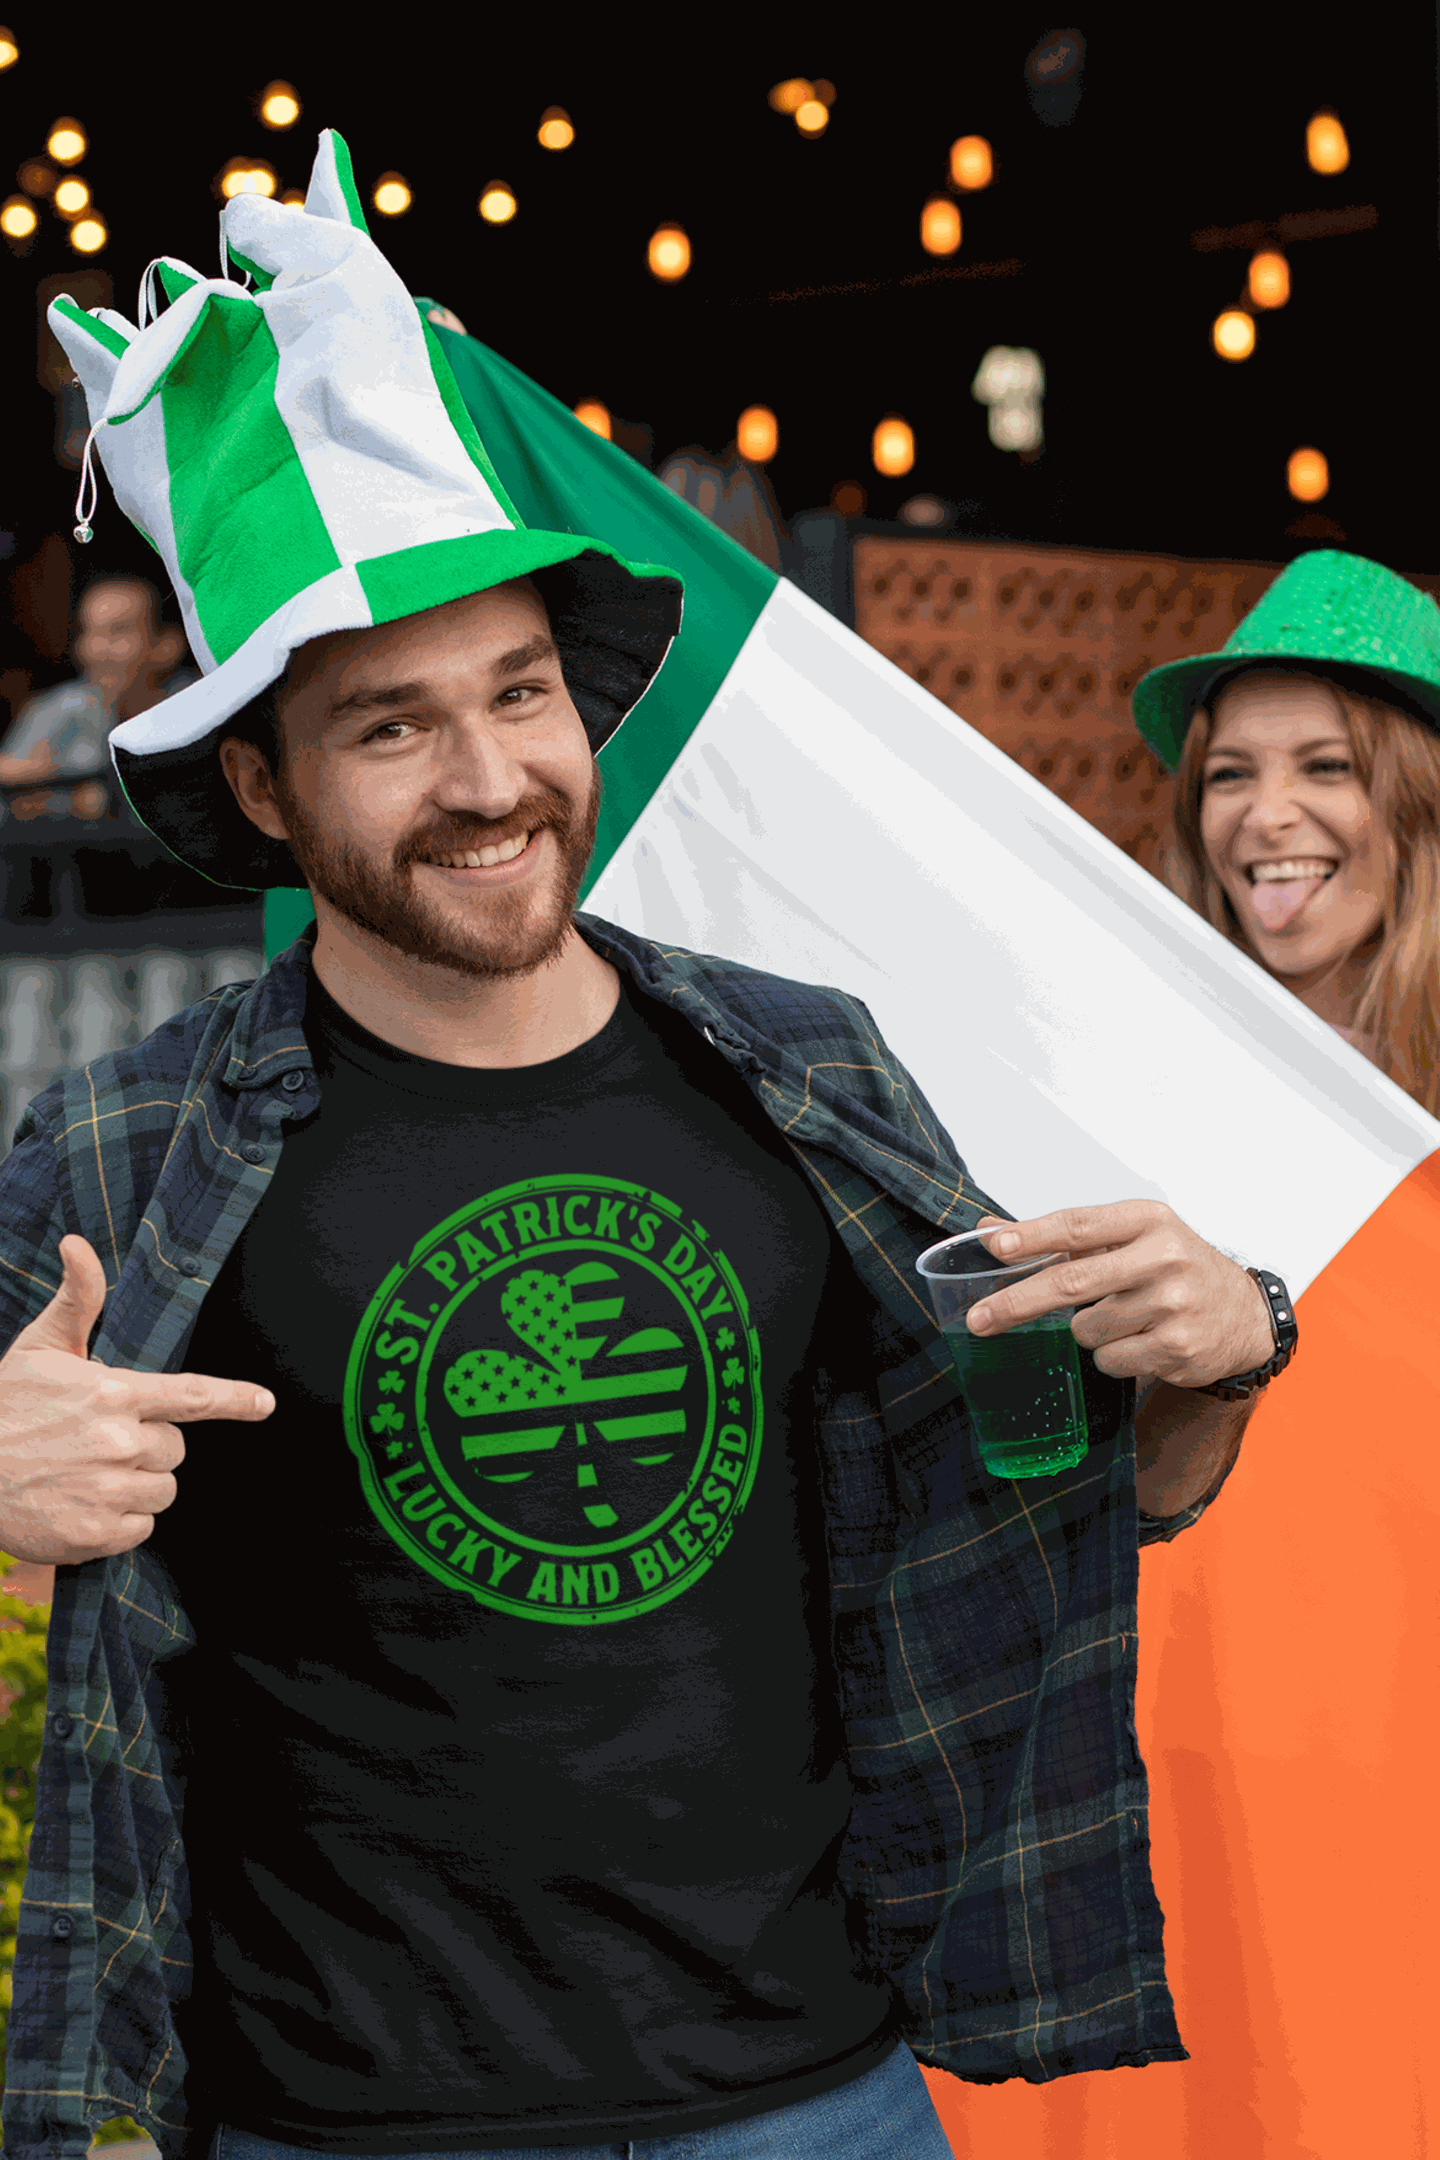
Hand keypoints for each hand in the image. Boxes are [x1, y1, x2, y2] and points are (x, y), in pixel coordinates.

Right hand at [0, 1235, 274, 1564]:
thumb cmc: (4, 1407)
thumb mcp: (38, 1348)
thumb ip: (77, 1300)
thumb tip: (77, 1244)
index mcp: (113, 1392)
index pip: (190, 1395)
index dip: (234, 1399)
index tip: (265, 1403)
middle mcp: (118, 1441)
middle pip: (176, 1448)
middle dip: (149, 1445)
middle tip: (99, 1442)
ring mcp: (109, 1490)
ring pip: (163, 1489)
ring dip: (136, 1484)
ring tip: (86, 1474)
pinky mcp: (98, 1534)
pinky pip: (141, 1527)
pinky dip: (119, 1521)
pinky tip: (80, 1505)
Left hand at [965, 1202, 1274, 1388]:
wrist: (1244, 1315)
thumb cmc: (1174, 1269)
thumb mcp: (1130, 1238)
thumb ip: (1062, 1236)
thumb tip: (989, 1230)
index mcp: (1148, 1220)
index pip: (1078, 1224)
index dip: (1031, 1236)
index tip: (994, 1246)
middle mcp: (1164, 1256)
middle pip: (1072, 1282)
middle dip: (1017, 1303)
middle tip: (980, 1320)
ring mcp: (1174, 1303)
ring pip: (1086, 1329)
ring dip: (1087, 1331)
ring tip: (1124, 1318)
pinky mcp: (1178, 1347)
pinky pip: (1110, 1360)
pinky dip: (1112, 1356)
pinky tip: (1141, 1341)